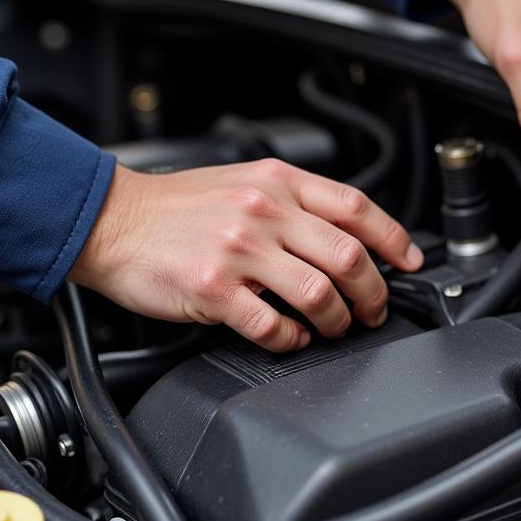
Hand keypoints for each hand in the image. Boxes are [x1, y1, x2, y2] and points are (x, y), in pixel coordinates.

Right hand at [69, 160, 422, 351]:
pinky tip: (290, 337)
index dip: (393, 238)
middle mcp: (263, 210)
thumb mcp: (243, 181)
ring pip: (319, 293)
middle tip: (375, 308)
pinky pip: (272, 326)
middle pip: (348, 255)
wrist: (112, 220)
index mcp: (276, 182)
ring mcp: (239, 250)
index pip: (355, 206)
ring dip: (338, 320)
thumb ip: (293, 202)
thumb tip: (345, 236)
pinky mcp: (213, 289)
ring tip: (334, 327)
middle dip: (374, 291)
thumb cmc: (176, 207)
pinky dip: (292, 339)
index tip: (408, 262)